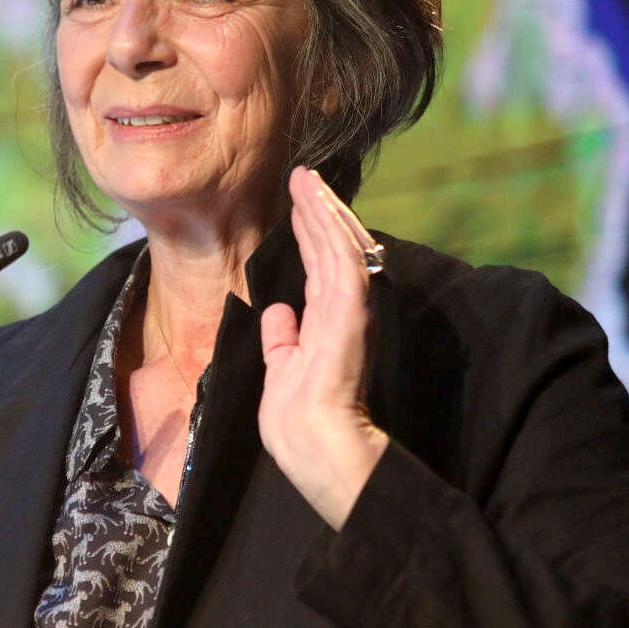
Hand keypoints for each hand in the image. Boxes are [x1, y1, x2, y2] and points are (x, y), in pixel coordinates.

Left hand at [258, 166, 391, 529]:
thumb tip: (278, 311)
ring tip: (306, 178)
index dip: (309, 236)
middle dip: (317, 213)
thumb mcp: (282, 375)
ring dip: (320, 211)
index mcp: (326, 328)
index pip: (318, 272)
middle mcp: (341, 315)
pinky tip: (316, 203)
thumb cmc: (301, 426)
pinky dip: (328, 229)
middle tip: (304, 175)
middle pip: (330, 253)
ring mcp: (348, 313)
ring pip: (336, 248)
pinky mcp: (350, 314)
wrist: (319, 452)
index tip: (299, 203)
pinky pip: (340, 261)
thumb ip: (283, 342)